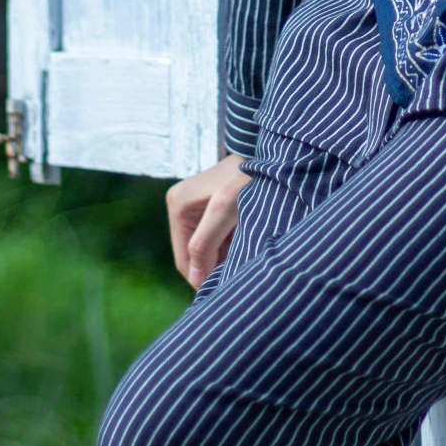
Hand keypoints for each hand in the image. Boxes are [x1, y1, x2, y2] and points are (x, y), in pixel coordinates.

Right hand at [167, 152, 248, 288]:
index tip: (223, 291)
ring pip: (206, 248)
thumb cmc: (246, 178)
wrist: (268, 155)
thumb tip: (194, 280)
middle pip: (194, 254)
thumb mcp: (225, 210)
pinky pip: (214, 237)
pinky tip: (244, 245)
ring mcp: (194, 207)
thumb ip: (205, 244)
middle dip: (213, 266)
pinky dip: (228, 246)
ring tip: (243, 259)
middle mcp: (180, 206)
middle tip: (237, 276)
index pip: (183, 259)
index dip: (201, 278)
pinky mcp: (209, 208)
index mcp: (177, 206)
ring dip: (223, 257)